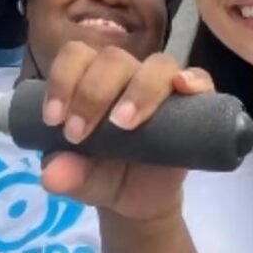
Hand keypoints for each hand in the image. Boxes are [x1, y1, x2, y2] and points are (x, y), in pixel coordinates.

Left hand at [37, 41, 215, 222]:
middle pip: (113, 59)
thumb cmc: (102, 173)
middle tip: (78, 134)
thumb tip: (51, 175)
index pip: (75, 55)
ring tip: (123, 123)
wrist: (138, 198)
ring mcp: (162, 86)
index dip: (63, 80)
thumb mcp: (78, 180)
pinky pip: (200, 78)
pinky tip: (183, 87)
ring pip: (156, 65)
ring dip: (139, 89)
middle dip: (92, 93)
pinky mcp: (195, 103)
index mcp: (90, 79)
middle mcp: (126, 75)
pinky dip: (193, 79)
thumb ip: (64, 174)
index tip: (54, 119)